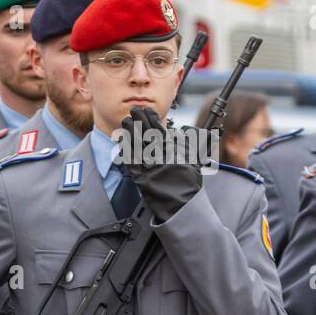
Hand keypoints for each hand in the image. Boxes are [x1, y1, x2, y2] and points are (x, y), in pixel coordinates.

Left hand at [120, 106, 201, 221]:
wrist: (182, 204)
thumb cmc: (188, 182)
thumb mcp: (193, 159)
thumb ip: (186, 144)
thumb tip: (180, 131)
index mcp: (173, 151)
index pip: (160, 130)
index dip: (152, 119)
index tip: (147, 111)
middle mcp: (161, 157)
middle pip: (146, 136)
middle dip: (139, 122)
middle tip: (133, 111)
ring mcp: (150, 168)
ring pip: (137, 146)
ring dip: (130, 133)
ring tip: (126, 122)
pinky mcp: (141, 179)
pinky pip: (131, 162)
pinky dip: (126, 150)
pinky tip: (122, 142)